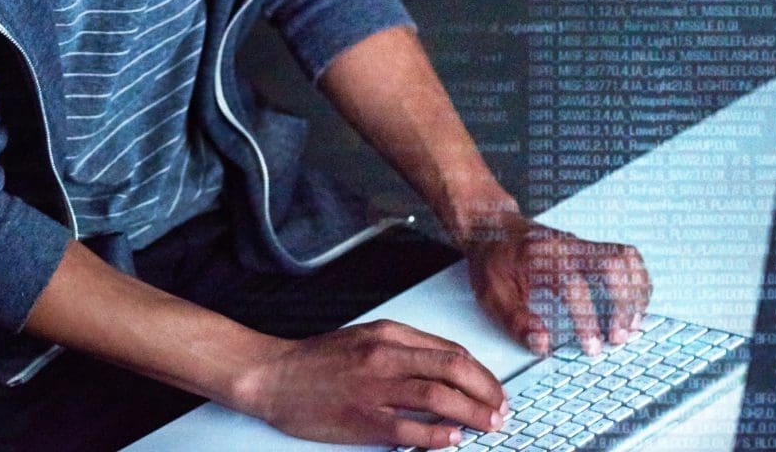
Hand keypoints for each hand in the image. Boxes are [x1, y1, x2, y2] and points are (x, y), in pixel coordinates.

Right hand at [231, 319, 508, 447]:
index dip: (481, 372)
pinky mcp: (362, 420)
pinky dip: (438, 435)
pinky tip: (455, 439)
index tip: (495, 388)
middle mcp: (385, 358)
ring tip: (489, 424)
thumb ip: (407, 347)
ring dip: (472, 413)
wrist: (273, 376)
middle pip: (453, 371)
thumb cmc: (319, 360)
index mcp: (389, 335)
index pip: (450, 351)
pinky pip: (410, 429)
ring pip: (438, 398)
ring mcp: (375, 389)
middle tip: (502, 408)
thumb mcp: (366, 336)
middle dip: (486, 391)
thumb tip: (449, 366)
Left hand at [460, 213, 651, 358]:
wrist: (493, 226)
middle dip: (624, 302)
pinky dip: (636, 282)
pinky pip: (626, 259)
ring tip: (633, 324)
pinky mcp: (591, 249)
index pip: (575, 286)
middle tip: (620, 336)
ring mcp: (584, 245)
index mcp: (544, 258)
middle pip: (614, 263)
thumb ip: (516, 320)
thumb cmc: (493, 258)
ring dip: (636, 292)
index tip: (592, 347)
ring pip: (626, 257)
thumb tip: (543, 344)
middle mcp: (570, 247)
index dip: (587, 319)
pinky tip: (634, 306)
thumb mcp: (491, 292)